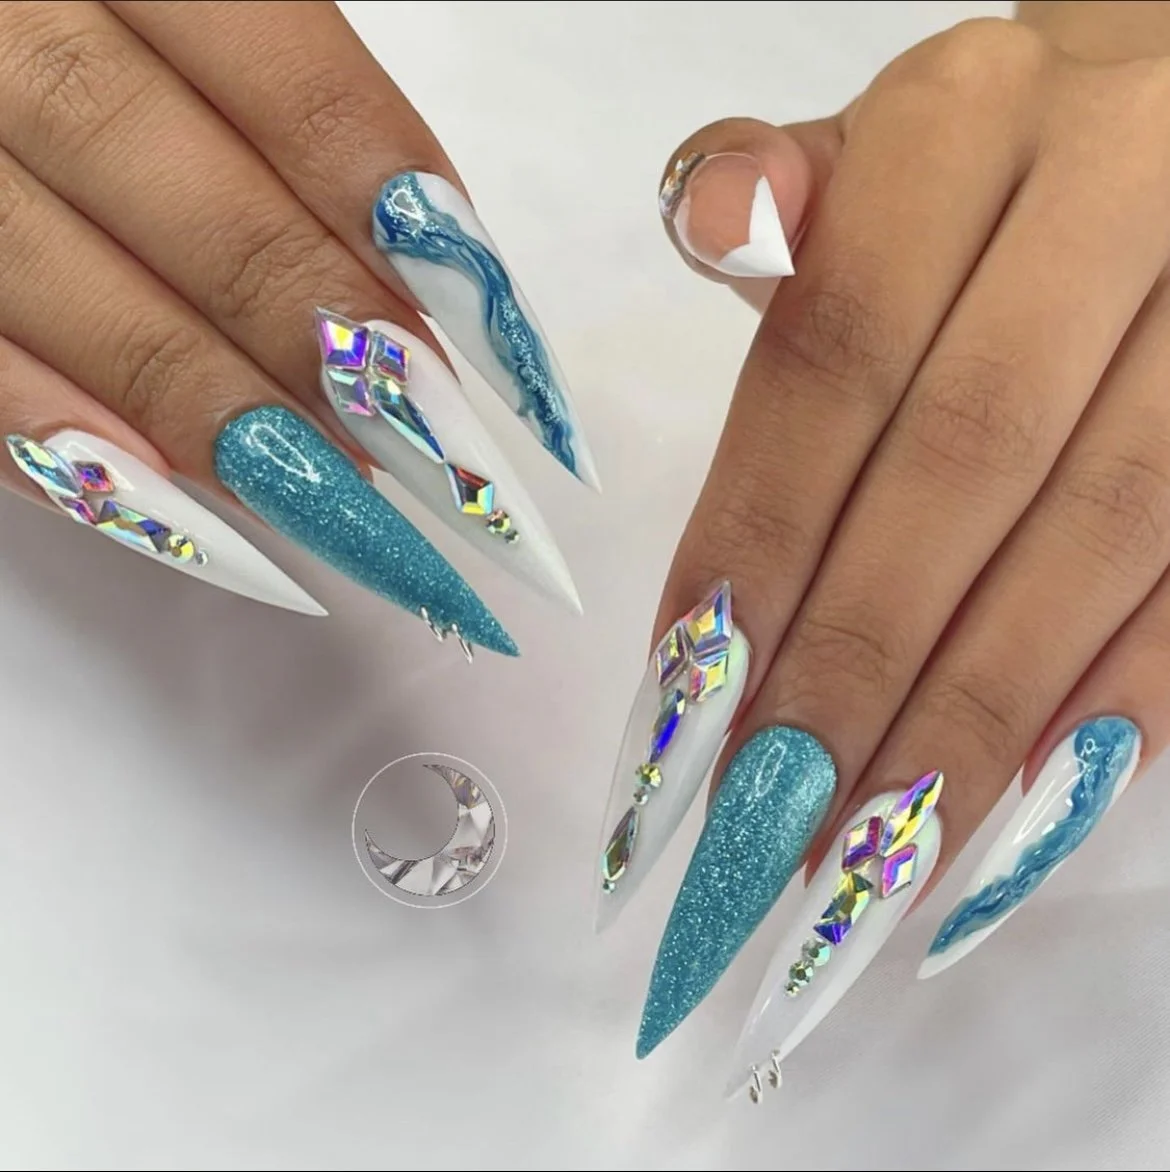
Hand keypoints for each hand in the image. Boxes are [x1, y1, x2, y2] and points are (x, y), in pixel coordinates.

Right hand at [0, 1, 594, 657]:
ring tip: (361, 525)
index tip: (530, 391)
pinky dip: (82, 463)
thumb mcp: (204, 10)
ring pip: (90, 309)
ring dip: (244, 433)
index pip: (310, 106)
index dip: (435, 254)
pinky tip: (208, 538)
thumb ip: (303, 124)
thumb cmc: (106, 21)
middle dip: (350, 367)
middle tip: (458, 487)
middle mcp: (10, 34)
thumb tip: (426, 298)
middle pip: (212, 224)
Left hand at [596, 9, 1169, 1089]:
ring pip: (1102, 542)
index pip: (832, 364)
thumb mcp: (872, 157)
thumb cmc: (979, 168)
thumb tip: (717, 227)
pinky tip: (1024, 809)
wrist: (1159, 122)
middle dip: (856, 668)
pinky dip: (1116, 699)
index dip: (760, 543)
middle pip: (967, 473)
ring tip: (874, 858)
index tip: (688, 703)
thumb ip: (774, 200)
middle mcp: (1123, 191)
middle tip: (767, 825)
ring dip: (976, 720)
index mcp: (969, 120)